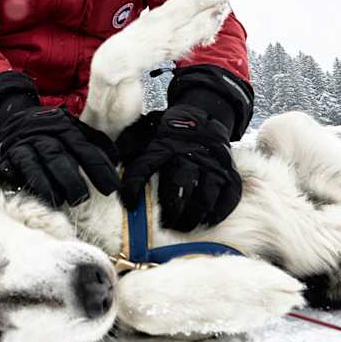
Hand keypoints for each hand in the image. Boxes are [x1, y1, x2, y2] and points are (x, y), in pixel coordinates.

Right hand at [0, 106, 120, 206]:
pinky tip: (29, 193)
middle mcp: (44, 136)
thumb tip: (117, 158)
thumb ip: (95, 141)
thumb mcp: (74, 129)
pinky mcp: (6, 157)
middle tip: (82, 198)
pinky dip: (20, 181)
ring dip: (46, 184)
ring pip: (35, 164)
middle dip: (71, 178)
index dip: (99, 169)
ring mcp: (24, 146)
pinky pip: (11, 169)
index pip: (85, 149)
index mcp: (65, 129)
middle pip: (58, 156)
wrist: (13, 118)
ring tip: (58, 201)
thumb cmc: (50, 131)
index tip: (112, 189)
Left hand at [118, 105, 241, 231]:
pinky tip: (208, 219)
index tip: (130, 204)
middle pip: (179, 186)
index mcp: (164, 145)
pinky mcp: (229, 172)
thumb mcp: (145, 130)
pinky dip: (219, 212)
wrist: (203, 115)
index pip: (144, 167)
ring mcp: (212, 164)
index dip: (134, 186)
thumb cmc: (169, 130)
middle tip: (165, 223)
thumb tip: (111, 159)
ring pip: (204, 196)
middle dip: (171, 210)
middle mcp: (189, 154)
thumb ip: (128, 144)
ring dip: (193, 216)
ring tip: (184, 226)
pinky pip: (228, 196)